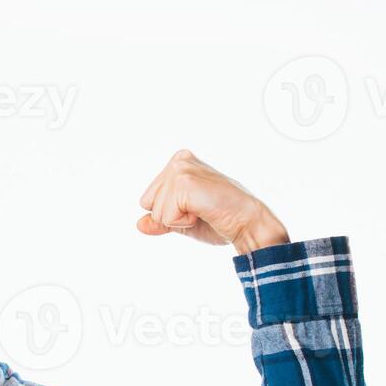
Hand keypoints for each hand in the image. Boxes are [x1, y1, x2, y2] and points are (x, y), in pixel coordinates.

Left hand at [136, 150, 289, 253]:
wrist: (246, 224)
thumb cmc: (220, 220)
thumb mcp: (183, 221)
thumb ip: (160, 220)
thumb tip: (139, 224)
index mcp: (179, 163)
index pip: (149, 199)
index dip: (169, 213)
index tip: (196, 207)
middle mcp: (179, 161)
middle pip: (148, 203)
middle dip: (170, 216)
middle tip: (200, 209)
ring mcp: (181, 169)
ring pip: (155, 211)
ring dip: (179, 220)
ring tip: (203, 210)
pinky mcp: (185, 183)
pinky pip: (165, 217)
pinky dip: (183, 223)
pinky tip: (203, 212)